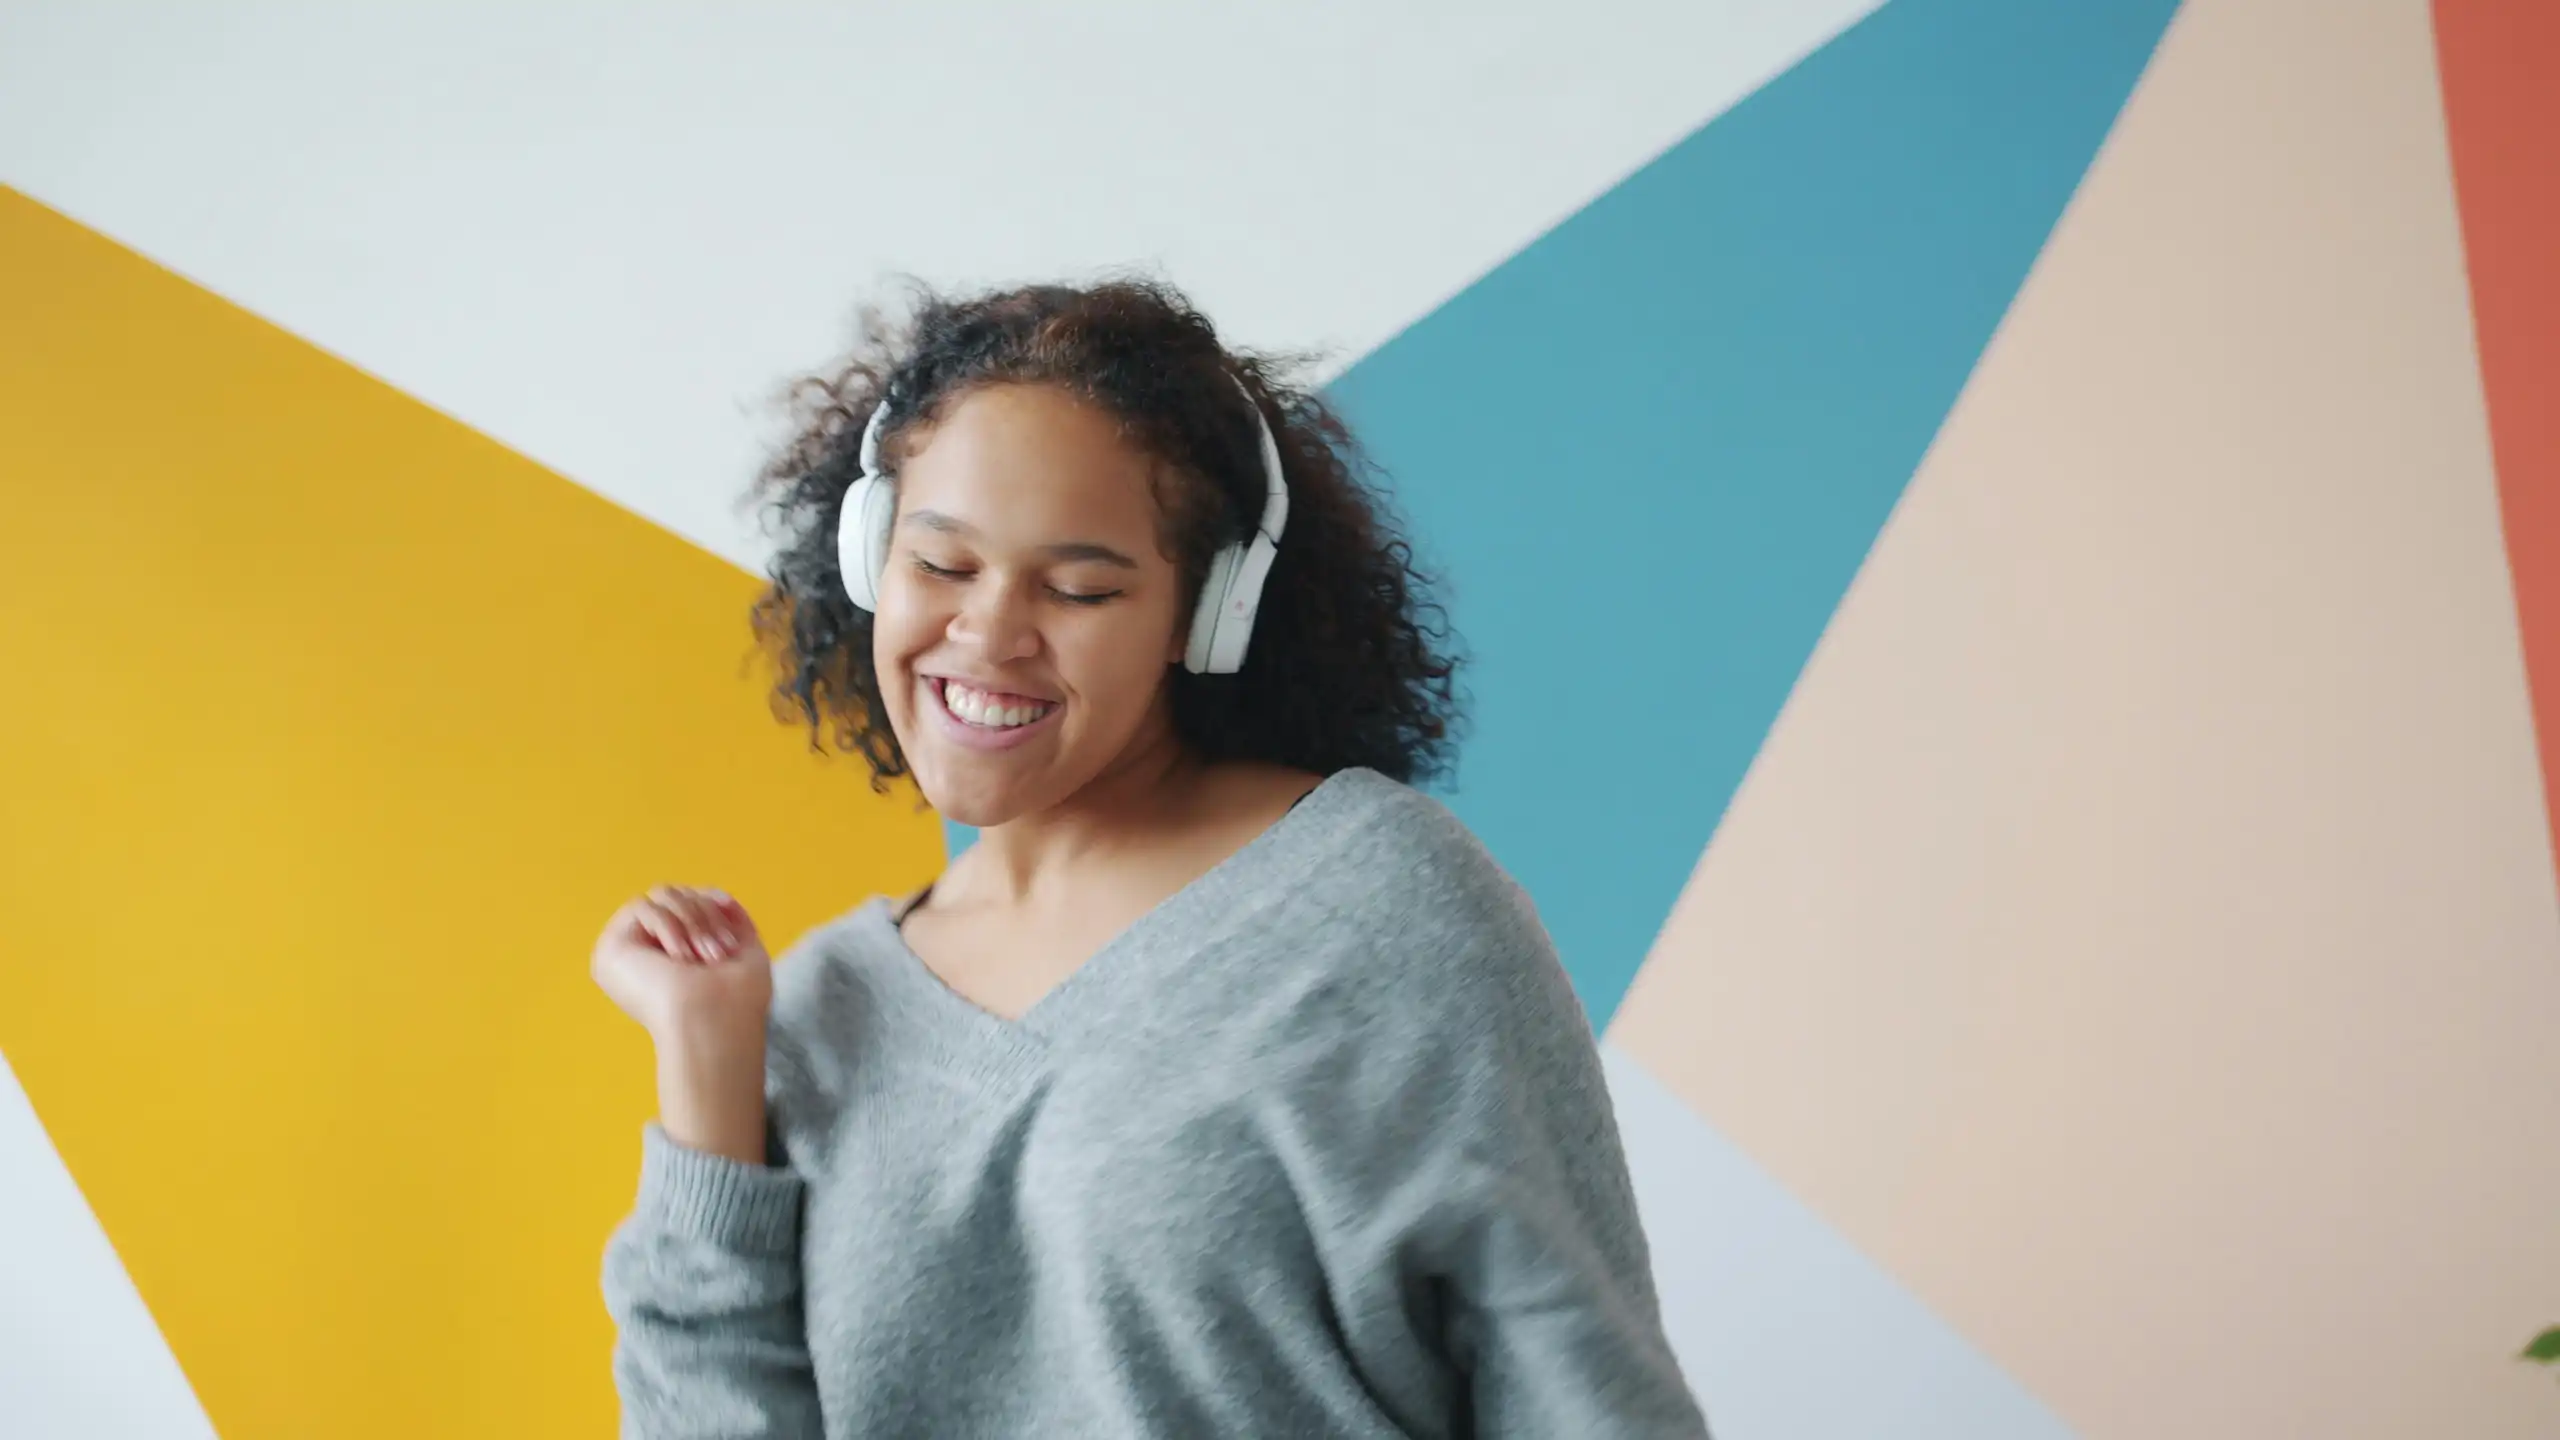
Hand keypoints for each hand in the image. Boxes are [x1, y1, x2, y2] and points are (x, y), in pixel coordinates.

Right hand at [592, 884, 772, 1043]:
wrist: (716, 1022)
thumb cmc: (737, 998)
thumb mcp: (744, 950)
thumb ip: (730, 923)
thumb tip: (722, 898)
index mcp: (673, 955)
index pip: (686, 901)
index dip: (708, 901)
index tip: (728, 909)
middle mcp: (646, 952)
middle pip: (675, 893)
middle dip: (704, 915)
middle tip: (717, 953)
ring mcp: (626, 951)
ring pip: (661, 895)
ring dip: (691, 921)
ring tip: (703, 958)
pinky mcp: (611, 948)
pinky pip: (643, 906)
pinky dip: (669, 926)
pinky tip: (679, 958)